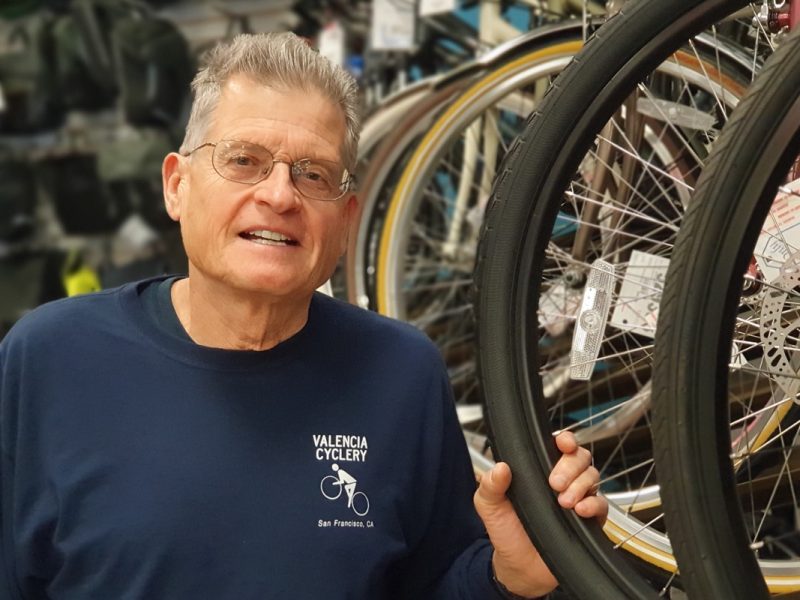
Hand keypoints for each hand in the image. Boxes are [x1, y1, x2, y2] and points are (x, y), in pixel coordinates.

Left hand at [473, 431, 606, 596]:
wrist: (518, 567)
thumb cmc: (506, 531)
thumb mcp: (489, 505)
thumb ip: (490, 485)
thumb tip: (500, 467)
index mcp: (539, 470)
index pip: (559, 446)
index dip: (565, 440)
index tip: (563, 443)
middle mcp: (562, 480)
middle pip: (580, 458)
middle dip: (570, 466)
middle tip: (555, 482)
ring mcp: (577, 498)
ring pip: (592, 477)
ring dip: (580, 485)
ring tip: (563, 501)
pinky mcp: (589, 520)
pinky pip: (602, 504)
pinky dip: (593, 504)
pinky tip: (579, 510)